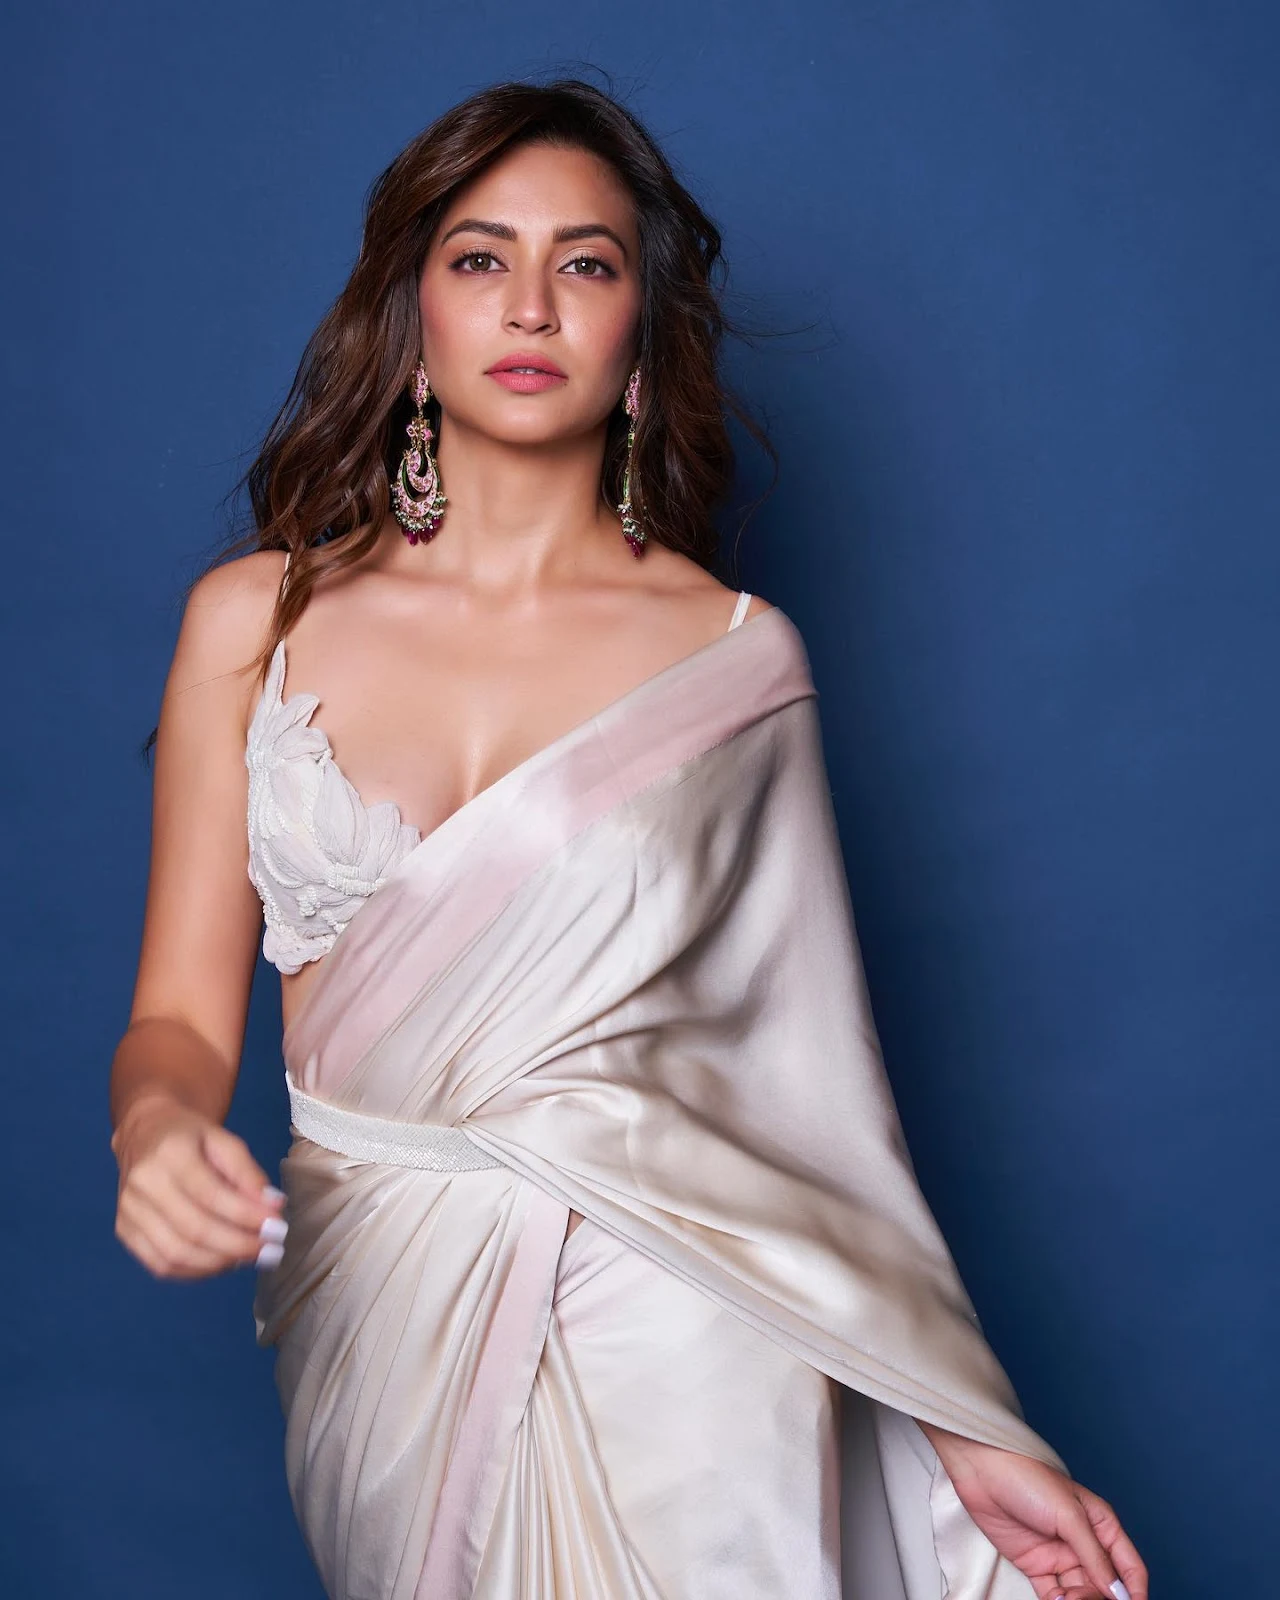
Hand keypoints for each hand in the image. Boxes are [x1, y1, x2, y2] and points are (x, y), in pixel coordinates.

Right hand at [112, 1096, 287, 1278]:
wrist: (145, 1133)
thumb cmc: (190, 1137)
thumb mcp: (224, 1140)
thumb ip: (248, 1173)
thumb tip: (272, 1207)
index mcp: (169, 1153)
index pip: (211, 1195)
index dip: (247, 1216)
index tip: (277, 1226)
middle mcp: (143, 1184)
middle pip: (194, 1229)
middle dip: (239, 1245)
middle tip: (270, 1249)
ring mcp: (129, 1211)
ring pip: (177, 1253)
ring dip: (220, 1262)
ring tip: (251, 1256)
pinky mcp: (125, 1231)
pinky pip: (161, 1264)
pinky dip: (196, 1271)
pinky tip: (222, 1261)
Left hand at [924, 1426, 1147, 1599]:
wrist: (980, 1470)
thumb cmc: (1026, 1478)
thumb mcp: (1068, 1515)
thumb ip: (1094, 1555)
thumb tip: (1118, 1592)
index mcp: (1101, 1525)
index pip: (1129, 1567)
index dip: (1135, 1592)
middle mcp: (1083, 1543)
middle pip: (1105, 1586)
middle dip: (1098, 1598)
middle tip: (1078, 1598)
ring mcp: (1059, 1555)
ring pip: (1080, 1592)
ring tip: (1064, 1599)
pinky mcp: (1036, 1564)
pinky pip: (1054, 1594)